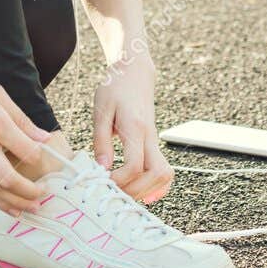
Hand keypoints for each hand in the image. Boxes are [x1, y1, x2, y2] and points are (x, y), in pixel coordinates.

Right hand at [0, 65, 51, 214]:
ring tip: (30, 208)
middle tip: (42, 195)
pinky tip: (8, 206)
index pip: (24, 149)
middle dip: (28, 192)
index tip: (45, 158)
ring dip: (14, 202)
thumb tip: (42, 136)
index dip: (39, 158)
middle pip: (7, 178)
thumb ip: (20, 118)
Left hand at [92, 54, 172, 204]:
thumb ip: (101, 141)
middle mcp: (150, 137)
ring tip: (125, 193)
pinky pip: (165, 171)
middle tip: (114, 192)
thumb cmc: (114, 89)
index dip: (120, 180)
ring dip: (147, 191)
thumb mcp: (101, 111)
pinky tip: (142, 193)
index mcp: (135, 128)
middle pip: (157, 174)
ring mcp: (155, 142)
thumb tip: (102, 169)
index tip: (103, 181)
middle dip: (135, 191)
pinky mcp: (154, 144)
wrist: (134, 73)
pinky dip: (157, 186)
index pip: (135, 165)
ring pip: (165, 175)